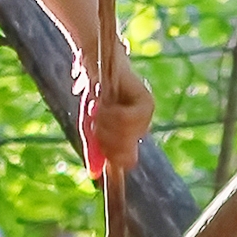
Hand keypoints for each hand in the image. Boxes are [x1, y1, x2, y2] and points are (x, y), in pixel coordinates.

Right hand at [83, 56, 151, 184]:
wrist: (97, 62)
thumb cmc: (94, 93)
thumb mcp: (90, 125)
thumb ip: (93, 148)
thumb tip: (94, 174)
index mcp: (130, 136)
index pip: (126, 161)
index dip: (111, 157)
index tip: (97, 143)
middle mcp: (141, 127)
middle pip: (123, 152)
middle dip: (103, 141)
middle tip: (95, 124)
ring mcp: (146, 115)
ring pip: (123, 136)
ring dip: (104, 126)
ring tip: (98, 111)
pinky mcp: (146, 102)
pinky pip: (125, 119)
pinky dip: (109, 115)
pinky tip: (104, 105)